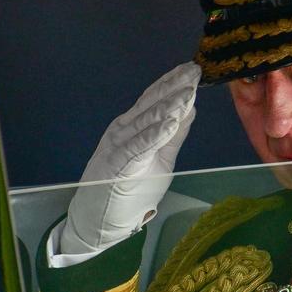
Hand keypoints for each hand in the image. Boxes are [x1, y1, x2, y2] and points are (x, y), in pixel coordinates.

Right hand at [60, 62, 200, 255]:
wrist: (98, 221)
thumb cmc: (129, 192)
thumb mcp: (160, 160)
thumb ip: (173, 137)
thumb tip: (191, 109)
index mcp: (132, 127)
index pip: (154, 100)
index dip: (172, 84)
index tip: (192, 70)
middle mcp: (123, 130)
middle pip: (150, 105)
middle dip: (173, 87)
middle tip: (194, 71)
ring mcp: (117, 146)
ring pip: (145, 122)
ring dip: (167, 107)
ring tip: (187, 93)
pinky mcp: (116, 165)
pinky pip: (136, 147)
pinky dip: (153, 135)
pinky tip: (168, 124)